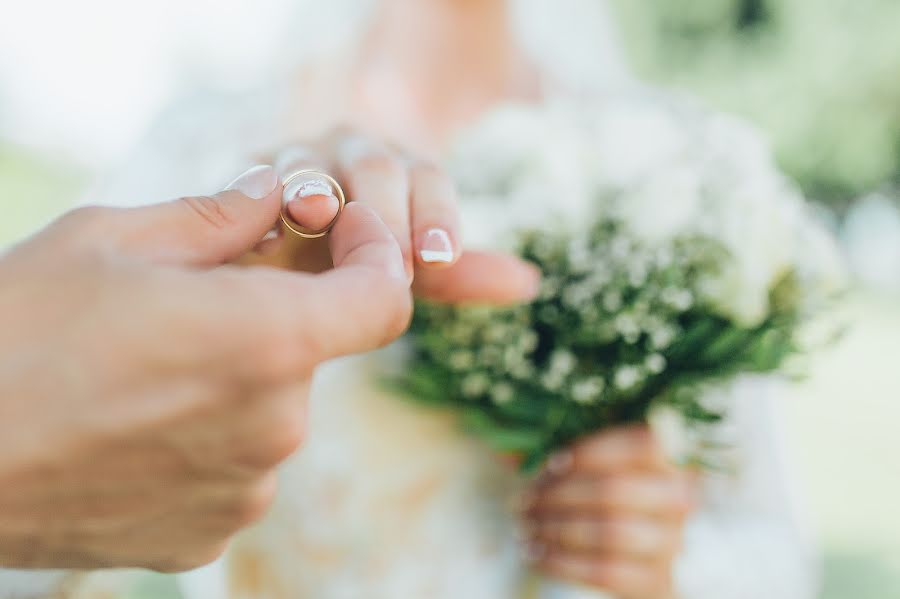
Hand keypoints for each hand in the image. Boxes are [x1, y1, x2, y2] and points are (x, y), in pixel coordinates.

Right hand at [0, 165, 410, 571]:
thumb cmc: (9, 336)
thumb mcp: (108, 241)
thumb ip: (217, 217)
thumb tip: (273, 194)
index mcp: (268, 340)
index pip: (384, 299)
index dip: (376, 258)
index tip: (342, 237)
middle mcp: (276, 426)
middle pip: (310, 353)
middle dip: (269, 319)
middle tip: (188, 306)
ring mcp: (245, 490)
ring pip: (269, 411)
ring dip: (232, 381)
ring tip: (141, 371)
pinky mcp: (207, 536)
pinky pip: (234, 468)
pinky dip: (205, 440)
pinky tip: (131, 427)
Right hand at [248, 131, 540, 304]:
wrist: (283, 240)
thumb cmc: (357, 253)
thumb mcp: (409, 265)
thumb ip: (457, 274)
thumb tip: (531, 283)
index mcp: (403, 173)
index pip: (430, 180)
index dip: (436, 214)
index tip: (438, 255)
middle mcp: (354, 156)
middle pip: (378, 167)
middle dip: (386, 210)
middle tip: (392, 257)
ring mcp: (298, 160)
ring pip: (310, 164)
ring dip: (313, 185)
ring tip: (316, 211)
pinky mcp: (246, 176)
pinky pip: (249, 184)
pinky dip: (254, 204)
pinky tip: (258, 237)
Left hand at [523, 427, 695, 598]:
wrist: (636, 559)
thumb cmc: (607, 496)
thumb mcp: (599, 464)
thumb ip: (577, 453)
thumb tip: (526, 454)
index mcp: (671, 458)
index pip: (642, 445)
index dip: (592, 452)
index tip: (552, 463)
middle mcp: (679, 498)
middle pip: (615, 490)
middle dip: (559, 495)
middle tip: (524, 501)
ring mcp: (671, 542)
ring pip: (609, 532)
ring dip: (556, 529)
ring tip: (525, 527)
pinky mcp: (655, 580)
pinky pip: (604, 572)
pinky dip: (560, 562)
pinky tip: (534, 554)